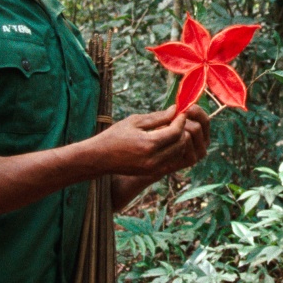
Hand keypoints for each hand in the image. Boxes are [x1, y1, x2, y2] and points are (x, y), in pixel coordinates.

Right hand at [88, 105, 209, 176]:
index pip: (176, 132)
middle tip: (178, 120)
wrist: (100, 157)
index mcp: (149, 144)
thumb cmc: (115, 135)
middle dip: (182, 130)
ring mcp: (154, 168)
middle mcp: (154, 159)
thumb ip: (157, 117)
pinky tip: (166, 141)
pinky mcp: (153, 172)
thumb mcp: (135, 121)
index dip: (181, 121)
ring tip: (172, 129)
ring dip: (179, 141)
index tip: (181, 112)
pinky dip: (173, 150)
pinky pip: (172, 160)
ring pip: (178, 153)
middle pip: (180, 143)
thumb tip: (175, 110)